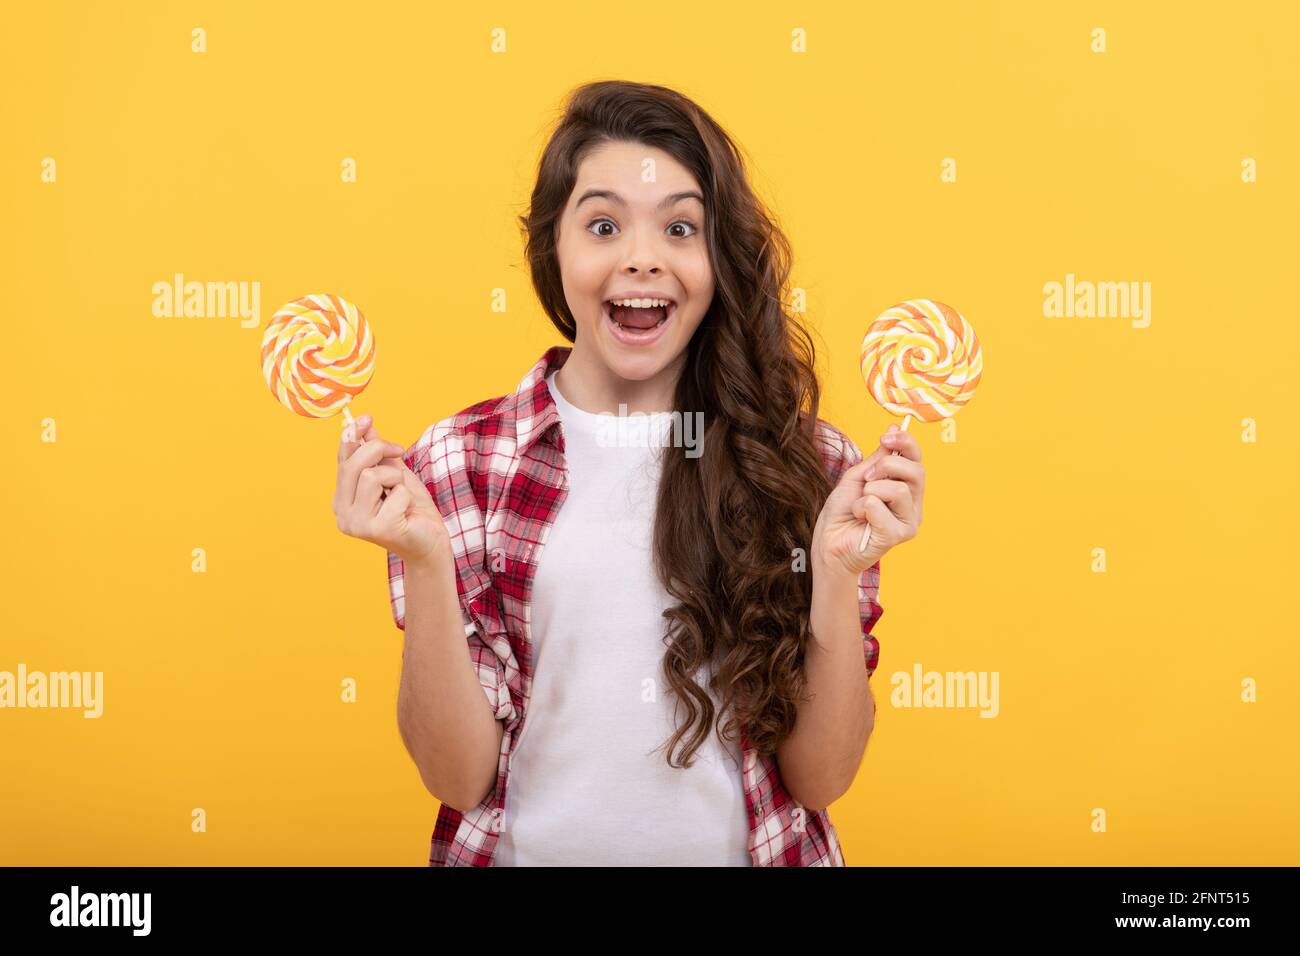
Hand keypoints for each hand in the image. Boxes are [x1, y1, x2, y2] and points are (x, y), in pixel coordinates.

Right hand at [332, 412, 450, 564]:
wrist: (431, 542)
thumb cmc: (411, 509)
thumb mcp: (394, 473)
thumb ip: (377, 453)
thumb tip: (363, 423)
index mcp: (343, 498)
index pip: (342, 460)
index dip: (353, 436)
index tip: (367, 417)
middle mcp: (343, 513)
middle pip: (354, 465)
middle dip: (379, 449)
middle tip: (400, 451)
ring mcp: (357, 524)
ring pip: (371, 476)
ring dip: (395, 478)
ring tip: (401, 493)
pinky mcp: (378, 530)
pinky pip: (394, 493)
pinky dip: (406, 496)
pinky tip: (407, 511)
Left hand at [811, 423, 924, 579]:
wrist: (828, 543)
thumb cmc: (843, 513)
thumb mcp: (858, 477)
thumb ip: (878, 458)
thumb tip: (895, 429)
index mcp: (907, 489)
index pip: (918, 460)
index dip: (906, 443)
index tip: (885, 437)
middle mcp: (914, 506)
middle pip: (916, 471)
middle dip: (886, 466)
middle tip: (866, 480)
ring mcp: (909, 522)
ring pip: (898, 489)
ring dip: (869, 491)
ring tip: (860, 505)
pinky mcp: (897, 535)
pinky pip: (878, 506)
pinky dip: (862, 508)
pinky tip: (860, 519)